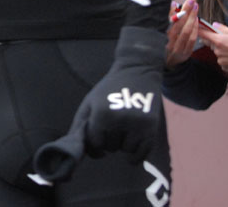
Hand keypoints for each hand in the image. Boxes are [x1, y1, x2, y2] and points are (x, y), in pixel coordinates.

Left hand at [33, 26, 165, 182]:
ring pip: (126, 151)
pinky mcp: (152, 128)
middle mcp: (121, 120)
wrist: (137, 72)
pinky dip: (136, 153)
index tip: (97, 129)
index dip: (94, 138)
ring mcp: (138, 124)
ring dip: (124, 144)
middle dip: (109, 139)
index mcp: (102, 113)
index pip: (95, 142)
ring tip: (124, 126)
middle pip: (111, 147)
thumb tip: (75, 150)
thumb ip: (79, 126)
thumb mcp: (89, 103)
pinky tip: (133, 140)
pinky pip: (141, 155)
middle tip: (113, 122)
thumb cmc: (108, 89)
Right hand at [166, 0, 199, 67]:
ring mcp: (177, 49)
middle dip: (185, 12)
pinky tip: (197, 21)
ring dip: (191, 19)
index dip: (172, 12)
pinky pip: (191, 40)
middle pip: (177, 25)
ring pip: (185, 32)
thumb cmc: (165, 44)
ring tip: (195, 9)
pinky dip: (195, 30)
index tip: (177, 2)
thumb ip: (168, 18)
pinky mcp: (185, 53)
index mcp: (161, 36)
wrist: (168, 63)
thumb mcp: (163, 32)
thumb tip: (173, 4)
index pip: (167, 22)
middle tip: (191, 2)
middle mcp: (167, 43)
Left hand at [198, 24, 227, 74]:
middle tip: (225, 39)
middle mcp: (218, 51)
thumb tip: (214, 25)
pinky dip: (226, 59)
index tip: (196, 27)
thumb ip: (223, 28)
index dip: (199, 30)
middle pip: (210, 44)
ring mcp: (221, 60)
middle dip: (214, 40)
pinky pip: (222, 61)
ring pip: (217, 53)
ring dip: (222, 50)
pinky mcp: (226, 68)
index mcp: (219, 40)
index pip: (202, 34)